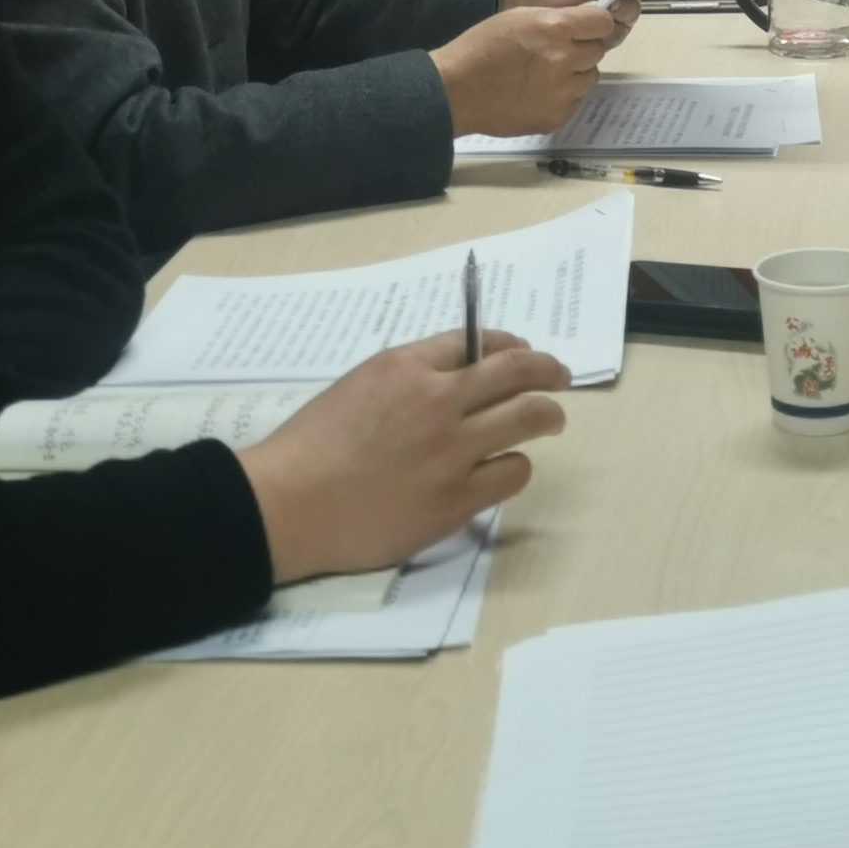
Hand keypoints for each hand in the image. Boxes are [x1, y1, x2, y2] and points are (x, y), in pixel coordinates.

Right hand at [235, 332, 571, 580]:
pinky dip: (514, 467)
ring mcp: (451, 452)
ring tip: (550, 421)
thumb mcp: (358, 386)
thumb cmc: (311, 446)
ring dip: (546, 416)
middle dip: (549, 370)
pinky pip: (511, 473)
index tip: (523, 352)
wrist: (288, 505)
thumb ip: (409, 378)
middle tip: (560, 377)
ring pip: (528, 418)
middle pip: (518, 372)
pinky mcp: (455, 499)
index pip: (478, 342)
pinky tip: (506, 469)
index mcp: (407, 368)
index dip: (511, 345)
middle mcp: (437, 402)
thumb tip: (457, 375)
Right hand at [434, 1, 618, 136]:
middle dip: (582, 48)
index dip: (593, 23)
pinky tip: (539, 92)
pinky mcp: (556, 117)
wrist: (455, 91)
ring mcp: (562, 92)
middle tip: (557, 51)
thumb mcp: (519, 17)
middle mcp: (564, 60)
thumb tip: (586, 21)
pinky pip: (575, 101)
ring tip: (546, 73)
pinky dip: (564, 96)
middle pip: (597, 50)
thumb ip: (556, 18)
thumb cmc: (482, 48)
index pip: (602, 21)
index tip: (584, 26)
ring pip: (589, 77)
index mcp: (554, 28)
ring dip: (575, 73)